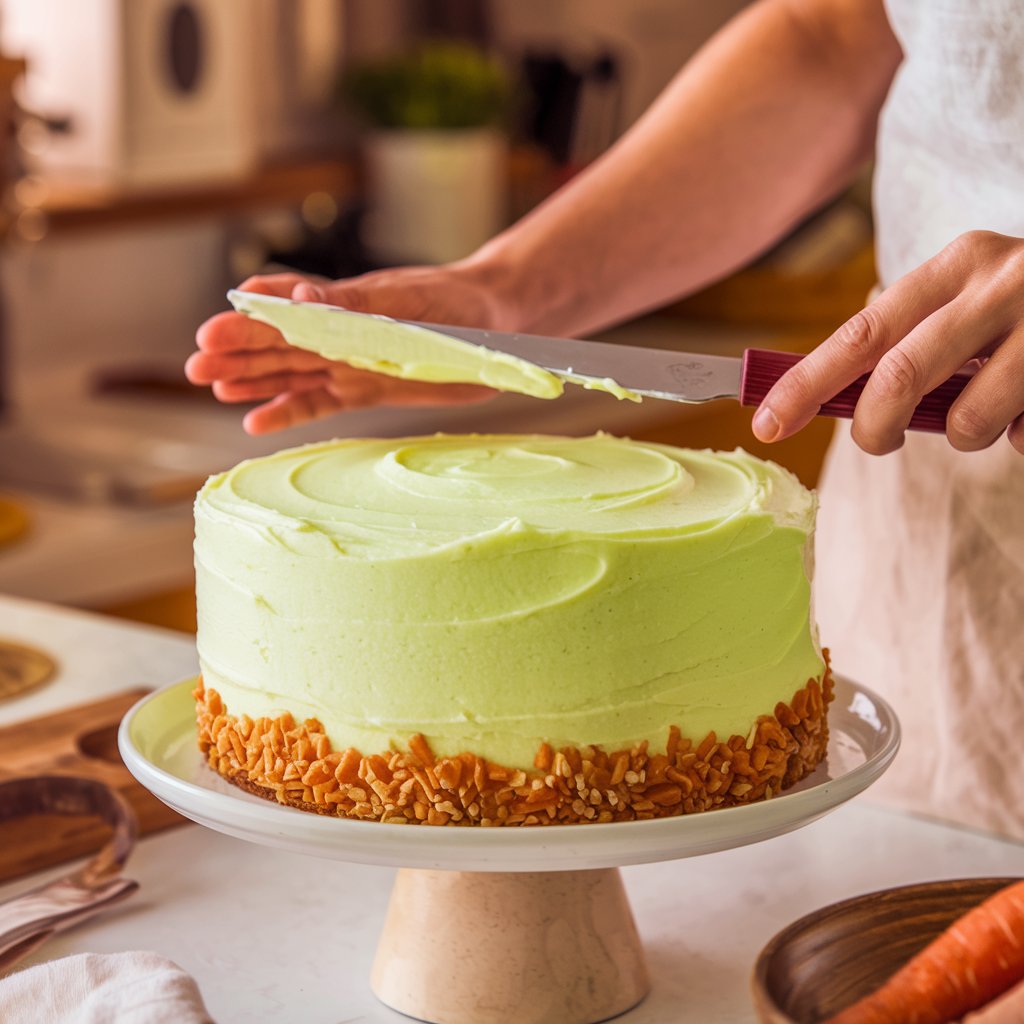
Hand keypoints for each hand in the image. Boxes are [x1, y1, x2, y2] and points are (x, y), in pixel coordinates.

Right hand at [186, 265, 502, 433]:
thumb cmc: (455, 302)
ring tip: (212, 387)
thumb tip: (298, 299)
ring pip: (288, 373)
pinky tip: (253, 422)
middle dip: (235, 353)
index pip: (282, 305)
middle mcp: (338, 333)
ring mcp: (348, 363)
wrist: (497, 325)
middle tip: (196, 365)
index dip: (248, 317)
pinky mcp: (365, 390)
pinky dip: (287, 413)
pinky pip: (318, 404)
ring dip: (251, 381)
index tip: (213, 330)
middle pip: (275, 342)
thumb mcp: (407, 300)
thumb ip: (353, 304)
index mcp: (343, 303)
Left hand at [751, 230, 1023, 455]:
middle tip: (877, 443)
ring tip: (982, 419)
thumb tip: (833, 398)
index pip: (860, 332)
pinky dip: (1021, 439)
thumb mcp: (969, 301)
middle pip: (899, 376)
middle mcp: (1001, 281)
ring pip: (966, 418)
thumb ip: (910, 340)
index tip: (766, 425)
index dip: (806, 383)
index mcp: (955, 266)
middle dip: (873, 427)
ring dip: (962, 437)